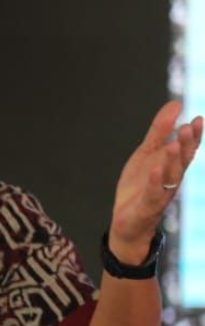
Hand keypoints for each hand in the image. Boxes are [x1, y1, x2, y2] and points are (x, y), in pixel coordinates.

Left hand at [109, 101, 202, 262]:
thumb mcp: (147, 153)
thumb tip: (176, 104)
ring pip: (171, 175)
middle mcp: (171, 179)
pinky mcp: (146, 205)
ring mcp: (160, 192)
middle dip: (187, 144)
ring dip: (173, 160)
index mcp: (172, 166)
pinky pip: (153, 192)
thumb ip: (160, 131)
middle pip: (183, 160)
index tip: (198, 119)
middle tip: (189, 126)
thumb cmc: (140, 185)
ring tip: (174, 143)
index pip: (187, 149)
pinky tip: (155, 169)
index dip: (193, 136)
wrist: (128, 221)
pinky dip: (155, 181)